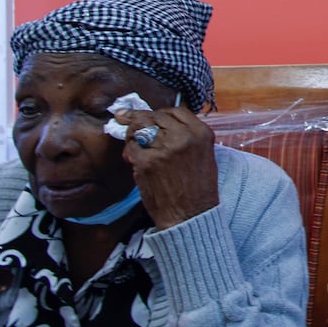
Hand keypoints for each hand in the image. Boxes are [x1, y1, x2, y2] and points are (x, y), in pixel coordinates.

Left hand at [116, 105, 219, 228]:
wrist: (190, 214)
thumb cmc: (198, 188)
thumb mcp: (203, 155)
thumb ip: (187, 137)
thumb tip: (163, 126)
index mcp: (201, 133)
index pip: (176, 111)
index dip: (160, 113)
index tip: (148, 114)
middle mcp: (184, 137)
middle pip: (155, 116)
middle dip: (138, 118)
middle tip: (124, 118)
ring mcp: (164, 148)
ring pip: (140, 128)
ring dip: (132, 134)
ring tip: (131, 141)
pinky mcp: (147, 162)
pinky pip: (131, 148)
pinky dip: (129, 152)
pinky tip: (132, 159)